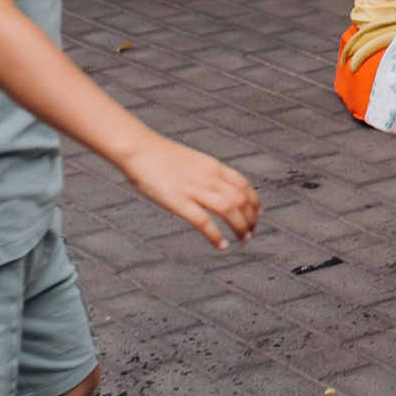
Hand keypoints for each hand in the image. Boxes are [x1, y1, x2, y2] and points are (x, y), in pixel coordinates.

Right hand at [119, 134, 260, 249]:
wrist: (139, 149)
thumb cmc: (161, 157)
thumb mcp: (192, 162)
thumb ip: (204, 175)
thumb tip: (211, 190)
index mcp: (213, 167)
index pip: (244, 185)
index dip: (254, 202)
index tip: (256, 215)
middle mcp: (209, 177)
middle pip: (241, 199)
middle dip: (250, 218)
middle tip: (250, 233)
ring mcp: (194, 189)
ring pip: (228, 210)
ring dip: (240, 227)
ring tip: (243, 240)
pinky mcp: (179, 202)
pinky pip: (203, 221)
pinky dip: (215, 236)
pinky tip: (221, 246)